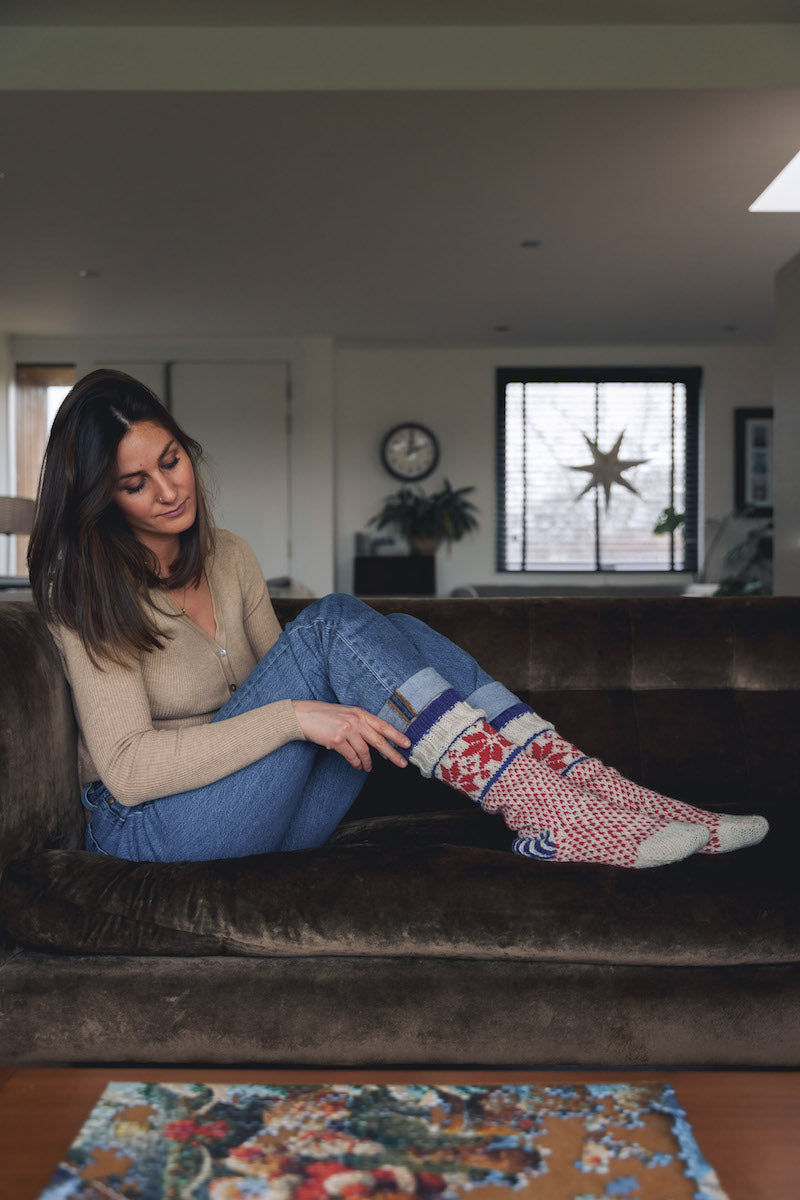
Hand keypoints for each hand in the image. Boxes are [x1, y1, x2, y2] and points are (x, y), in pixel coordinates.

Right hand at [291, 700, 410, 771]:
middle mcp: (355, 720)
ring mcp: (346, 730)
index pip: (383, 725)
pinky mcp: (336, 740)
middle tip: (402, 763)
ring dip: (368, 762)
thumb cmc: (325, 715)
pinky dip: (355, 763)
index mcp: (360, 713)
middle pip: (379, 740)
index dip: (396, 735)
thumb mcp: (347, 714)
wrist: (303, 715)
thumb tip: (374, 740)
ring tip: (368, 768)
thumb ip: (360, 723)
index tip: (407, 743)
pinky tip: (357, 766)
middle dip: (392, 753)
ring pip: (364, 751)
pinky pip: (351, 756)